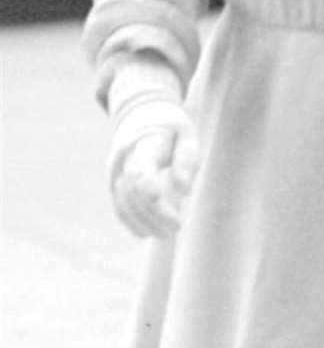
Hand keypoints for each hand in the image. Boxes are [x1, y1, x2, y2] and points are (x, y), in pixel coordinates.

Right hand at [108, 100, 198, 237]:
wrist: (140, 113)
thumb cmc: (171, 127)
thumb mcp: (187, 134)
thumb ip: (187, 160)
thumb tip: (185, 191)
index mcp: (145, 141)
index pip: (142, 168)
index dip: (150, 190)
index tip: (169, 210)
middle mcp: (124, 157)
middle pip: (134, 191)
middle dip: (155, 214)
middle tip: (177, 227)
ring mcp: (115, 170)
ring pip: (124, 202)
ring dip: (144, 222)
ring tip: (166, 233)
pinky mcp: (113, 181)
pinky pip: (118, 205)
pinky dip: (131, 221)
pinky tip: (146, 232)